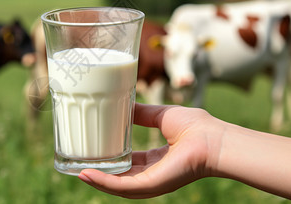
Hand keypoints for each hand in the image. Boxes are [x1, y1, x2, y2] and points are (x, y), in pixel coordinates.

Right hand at [78, 102, 223, 198]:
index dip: (110, 158)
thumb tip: (122, 104)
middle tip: (79, 163)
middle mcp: (151, 174)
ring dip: (96, 180)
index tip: (94, 150)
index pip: (128, 163)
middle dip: (99, 173)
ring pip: (117, 185)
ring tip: (76, 172)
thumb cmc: (195, 126)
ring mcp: (151, 182)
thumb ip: (141, 114)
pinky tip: (87, 175)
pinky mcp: (151, 184)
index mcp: (155, 160)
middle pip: (120, 177)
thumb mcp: (159, 116)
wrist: (214, 138)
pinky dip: (103, 182)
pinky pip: (123, 186)